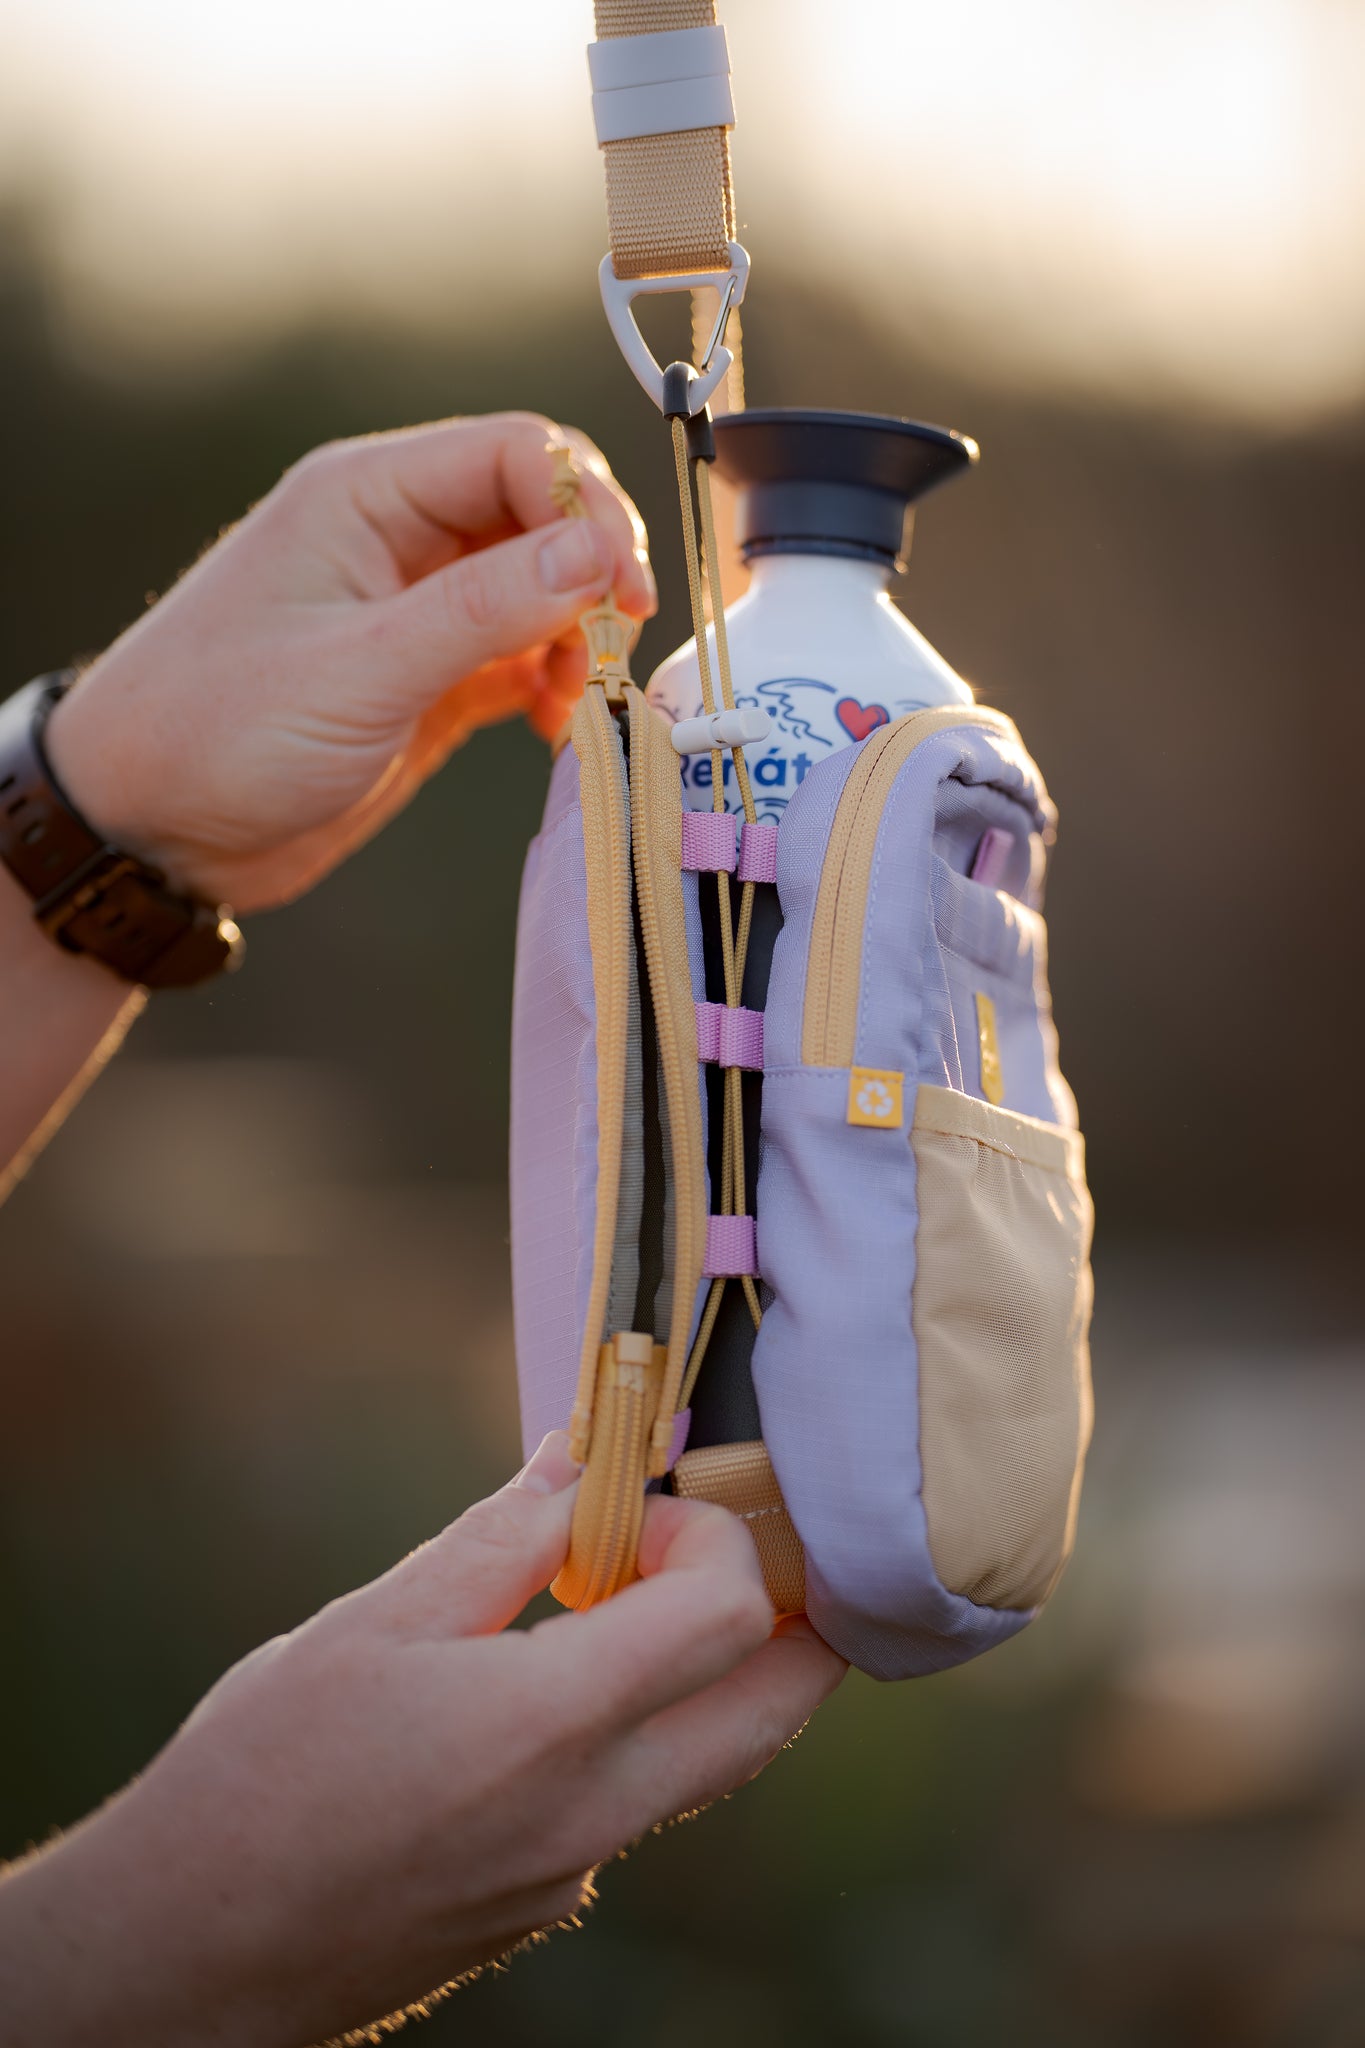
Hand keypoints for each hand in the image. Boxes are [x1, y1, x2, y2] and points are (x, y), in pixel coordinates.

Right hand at [0, 1435, 844, 2047]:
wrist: (185, 1955)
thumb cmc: (260, 1777)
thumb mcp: (374, 1624)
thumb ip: (499, 1540)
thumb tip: (578, 1464)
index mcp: (554, 1723)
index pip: (730, 1612)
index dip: (712, 1534)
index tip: (638, 1509)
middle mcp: (592, 1811)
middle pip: (771, 1709)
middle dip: (788, 1616)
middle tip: (725, 1549)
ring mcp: (577, 1873)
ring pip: (709, 1762)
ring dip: (709, 1674)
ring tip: (621, 1603)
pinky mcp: (544, 1906)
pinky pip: (632, 1807)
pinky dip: (630, 1734)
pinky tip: (536, 1694)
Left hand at [44, 414, 654, 912]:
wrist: (150, 829)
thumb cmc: (216, 733)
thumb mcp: (360, 669)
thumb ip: (483, 609)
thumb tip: (596, 554)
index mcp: (366, 495)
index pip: (516, 455)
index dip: (587, 512)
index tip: (622, 592)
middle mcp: (396, 537)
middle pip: (540, 515)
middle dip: (592, 571)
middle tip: (616, 642)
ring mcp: (414, 609)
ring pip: (540, 588)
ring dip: (577, 635)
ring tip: (576, 697)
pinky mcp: (426, 677)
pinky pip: (519, 655)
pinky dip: (551, 683)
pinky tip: (551, 725)